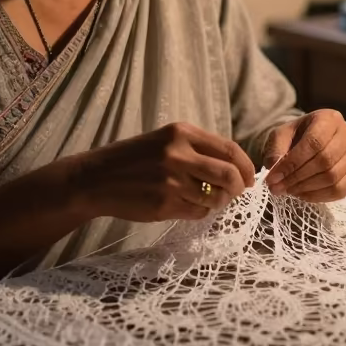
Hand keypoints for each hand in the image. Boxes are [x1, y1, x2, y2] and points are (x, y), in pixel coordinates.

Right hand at [76, 123, 255, 222]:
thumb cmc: (134, 159)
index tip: (249, 179)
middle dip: (238, 188)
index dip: (246, 167)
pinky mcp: (164, 204)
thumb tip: (235, 168)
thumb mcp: (165, 141)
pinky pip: (197, 212)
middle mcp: (178, 153)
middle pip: (229, 175)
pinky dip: (199, 212)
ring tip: (204, 199)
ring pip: (215, 197)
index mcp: (181, 132)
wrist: (96, 178)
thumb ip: (197, 149)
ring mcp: (171, 180)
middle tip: (234, 194)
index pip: (230, 150)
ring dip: (216, 202)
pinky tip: (185, 205)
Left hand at [262, 110, 345, 201]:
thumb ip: (276, 151)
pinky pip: (340, 190)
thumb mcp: (280, 136)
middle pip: (325, 161)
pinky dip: (319, 196)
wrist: (311, 140)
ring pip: (333, 177)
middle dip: (298, 177)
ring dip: (307, 188)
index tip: (274, 177)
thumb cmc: (295, 136)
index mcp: (328, 118)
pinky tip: (302, 194)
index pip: (314, 142)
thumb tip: (275, 173)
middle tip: (278, 187)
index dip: (293, 162)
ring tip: (289, 190)